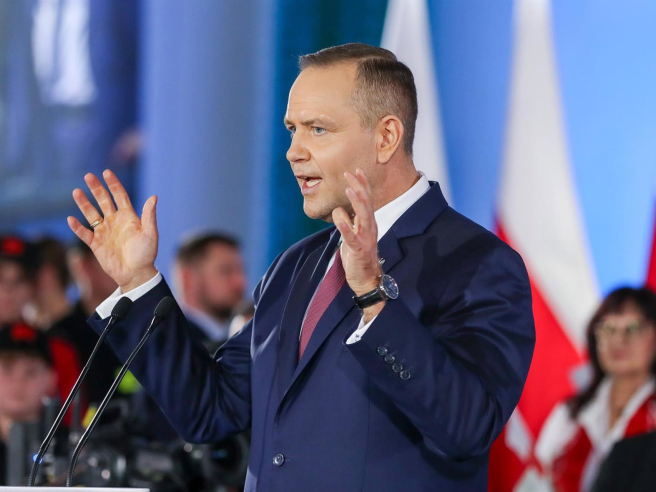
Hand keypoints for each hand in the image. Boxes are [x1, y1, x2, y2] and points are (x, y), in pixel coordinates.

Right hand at [67, 170, 158, 291]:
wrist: (136, 273)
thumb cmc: (146, 254)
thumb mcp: (150, 234)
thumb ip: (149, 216)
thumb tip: (154, 197)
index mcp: (128, 217)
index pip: (120, 196)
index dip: (113, 184)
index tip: (106, 172)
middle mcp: (114, 221)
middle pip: (103, 201)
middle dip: (96, 188)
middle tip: (88, 176)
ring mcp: (104, 232)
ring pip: (91, 214)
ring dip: (84, 203)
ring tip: (76, 192)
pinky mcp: (96, 244)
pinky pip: (84, 233)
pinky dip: (77, 227)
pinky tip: (71, 219)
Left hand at [333, 169, 383, 321]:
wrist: (366, 279)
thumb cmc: (359, 256)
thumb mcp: (352, 235)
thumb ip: (348, 221)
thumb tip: (339, 209)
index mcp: (369, 223)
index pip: (367, 200)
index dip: (362, 184)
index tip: (356, 170)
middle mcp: (370, 228)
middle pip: (366, 203)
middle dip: (359, 186)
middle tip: (349, 173)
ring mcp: (365, 238)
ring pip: (363, 216)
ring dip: (356, 201)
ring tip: (348, 189)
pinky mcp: (358, 250)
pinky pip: (351, 236)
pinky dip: (346, 226)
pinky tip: (340, 218)